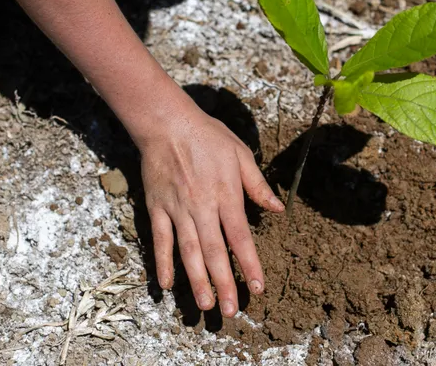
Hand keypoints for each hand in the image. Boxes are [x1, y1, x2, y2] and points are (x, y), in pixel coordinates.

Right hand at [137, 95, 283, 316]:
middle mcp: (202, 207)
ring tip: (204, 305)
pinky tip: (168, 284)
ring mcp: (177, 209)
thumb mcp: (241, 154)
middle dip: (223, 283)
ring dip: (196, 280)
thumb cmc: (208, 136)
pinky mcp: (157, 208)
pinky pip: (160, 240)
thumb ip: (258, 185)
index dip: (249, 265)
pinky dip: (162, 262)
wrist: (168, 123)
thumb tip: (278, 209)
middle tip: (229, 311)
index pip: (240, 238)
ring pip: (188, 251)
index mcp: (226, 195)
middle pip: (214, 252)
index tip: (257, 288)